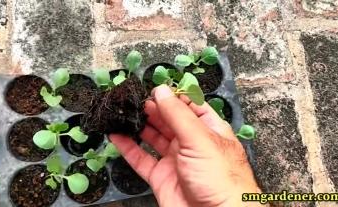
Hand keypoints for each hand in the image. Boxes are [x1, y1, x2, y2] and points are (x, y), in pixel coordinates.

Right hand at [111, 85, 261, 206]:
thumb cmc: (221, 179)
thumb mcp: (199, 138)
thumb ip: (178, 114)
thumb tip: (162, 91)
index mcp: (207, 129)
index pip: (189, 105)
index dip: (172, 95)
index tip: (154, 88)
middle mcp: (191, 142)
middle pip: (168, 119)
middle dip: (152, 108)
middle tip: (134, 99)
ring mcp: (175, 159)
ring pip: (153, 137)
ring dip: (139, 125)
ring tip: (123, 112)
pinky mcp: (161, 177)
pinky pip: (141, 159)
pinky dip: (128, 147)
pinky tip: (117, 136)